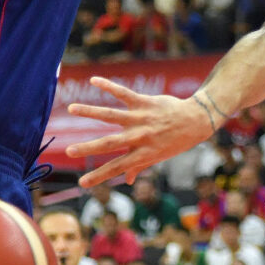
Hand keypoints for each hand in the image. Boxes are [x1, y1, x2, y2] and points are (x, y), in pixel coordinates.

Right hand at [65, 77, 221, 186]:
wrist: (195, 121)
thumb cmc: (175, 141)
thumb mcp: (158, 156)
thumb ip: (140, 166)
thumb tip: (126, 180)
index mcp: (142, 153)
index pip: (116, 167)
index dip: (99, 176)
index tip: (81, 184)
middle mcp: (139, 137)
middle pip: (110, 143)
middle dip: (89, 147)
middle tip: (69, 150)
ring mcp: (141, 118)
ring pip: (112, 115)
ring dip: (91, 111)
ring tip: (72, 108)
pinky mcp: (144, 102)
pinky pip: (124, 93)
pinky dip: (108, 86)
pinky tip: (93, 80)